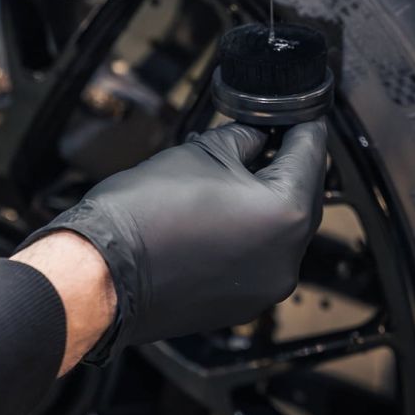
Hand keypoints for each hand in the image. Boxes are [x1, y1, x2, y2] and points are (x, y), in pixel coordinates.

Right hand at [18, 120, 326, 362]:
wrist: (102, 269)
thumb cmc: (146, 210)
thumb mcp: (202, 151)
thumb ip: (243, 139)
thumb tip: (257, 136)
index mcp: (286, 213)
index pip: (311, 153)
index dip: (303, 123)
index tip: (298, 110)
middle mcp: (287, 258)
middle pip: (303, 194)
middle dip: (284, 161)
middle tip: (266, 133)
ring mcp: (266, 287)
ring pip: (281, 228)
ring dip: (265, 197)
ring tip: (234, 169)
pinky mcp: (241, 303)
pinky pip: (260, 256)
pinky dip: (249, 230)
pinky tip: (220, 208)